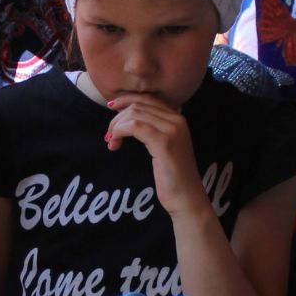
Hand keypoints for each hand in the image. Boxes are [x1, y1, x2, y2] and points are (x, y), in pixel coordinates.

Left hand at [107, 92, 209, 217]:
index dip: (126, 99)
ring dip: (116, 126)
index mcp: (178, 118)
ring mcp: (172, 130)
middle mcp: (177, 120)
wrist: (186, 197)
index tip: (110, 106)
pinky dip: (120, 131)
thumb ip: (154, 129)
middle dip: (118, 117)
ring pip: (134, 114)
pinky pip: (135, 127)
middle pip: (139, 105)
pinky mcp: (164, 143)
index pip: (148, 99)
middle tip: (109, 135)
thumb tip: (130, 116)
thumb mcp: (164, 147)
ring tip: (112, 142)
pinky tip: (115, 143)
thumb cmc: (172, 176)